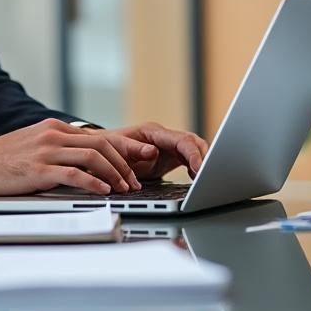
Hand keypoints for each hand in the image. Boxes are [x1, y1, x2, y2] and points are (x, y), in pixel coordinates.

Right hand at [0, 119, 157, 196]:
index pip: (99, 134)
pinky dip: (94, 182)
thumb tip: (83, 160)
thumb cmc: (1, 161)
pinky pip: (74, 173)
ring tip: (124, 187)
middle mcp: (53, 135)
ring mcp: (46, 150)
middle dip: (125, 162)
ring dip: (114, 173)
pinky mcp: (38, 169)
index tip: (141, 157)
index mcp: (54, 128)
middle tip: (136, 179)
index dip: (124, 146)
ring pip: (93, 156)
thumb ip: (57, 148)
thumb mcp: (33, 146)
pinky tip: (103, 191)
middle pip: (102, 143)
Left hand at [93, 122, 208, 181]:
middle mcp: (163, 136)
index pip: (180, 140)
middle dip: (203, 158)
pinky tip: (196, 177)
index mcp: (153, 132)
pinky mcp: (169, 154)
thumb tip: (153, 152)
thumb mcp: (118, 149)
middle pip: (192, 142)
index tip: (199, 169)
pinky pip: (188, 157)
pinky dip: (195, 166)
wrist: (101, 151)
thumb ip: (135, 150)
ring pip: (193, 148)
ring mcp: (168, 144)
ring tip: (204, 179)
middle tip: (208, 177)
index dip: (193, 155)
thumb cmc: (108, 149)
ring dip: (201, 161)